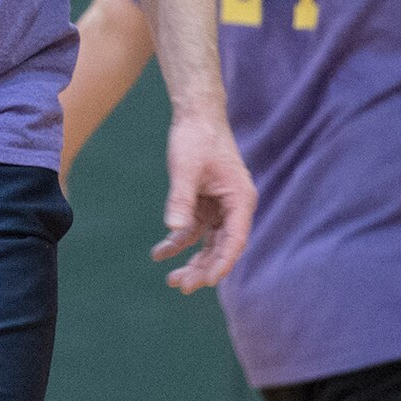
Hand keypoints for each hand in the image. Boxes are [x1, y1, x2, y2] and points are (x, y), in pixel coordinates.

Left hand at [152, 109, 255, 292]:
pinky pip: (193, 229)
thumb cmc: (196, 137)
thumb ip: (181, 199)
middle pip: (221, 246)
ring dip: (191, 260)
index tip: (206, 281)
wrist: (195, 115)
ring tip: (171, 280)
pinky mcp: (204, 203)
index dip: (222, 263)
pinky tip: (160, 253)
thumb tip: (173, 229)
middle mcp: (234, 207)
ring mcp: (220, 207)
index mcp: (240, 200)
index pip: (235, 240)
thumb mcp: (185, 168)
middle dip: (203, 268)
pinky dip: (178, 241)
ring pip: (208, 242)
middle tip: (180, 286)